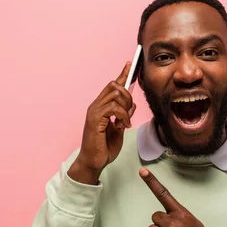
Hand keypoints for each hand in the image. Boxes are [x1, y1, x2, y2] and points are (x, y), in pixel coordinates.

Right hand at [68, 62, 136, 184]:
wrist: (94, 162)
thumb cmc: (104, 148)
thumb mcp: (120, 129)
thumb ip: (125, 116)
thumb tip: (132, 105)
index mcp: (101, 107)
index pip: (112, 86)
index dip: (122, 74)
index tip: (130, 64)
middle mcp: (96, 105)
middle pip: (115, 85)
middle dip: (128, 96)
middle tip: (129, 113)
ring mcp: (94, 111)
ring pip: (116, 94)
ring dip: (126, 108)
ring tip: (125, 122)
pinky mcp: (95, 118)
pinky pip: (114, 108)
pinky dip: (123, 116)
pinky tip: (123, 126)